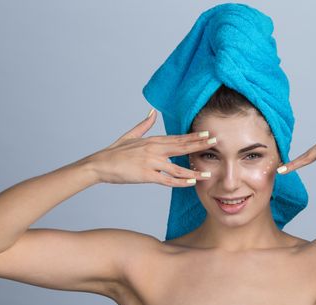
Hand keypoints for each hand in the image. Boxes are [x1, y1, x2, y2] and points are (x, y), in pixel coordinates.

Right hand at [86, 109, 215, 185]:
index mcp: (152, 140)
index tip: (207, 134)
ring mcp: (150, 162)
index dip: (194, 136)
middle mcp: (153, 149)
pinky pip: (166, 180)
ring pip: (177, 167)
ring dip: (193, 171)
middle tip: (216, 142)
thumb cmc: (114, 152)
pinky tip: (190, 183)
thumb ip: (144, 124)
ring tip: (207, 173)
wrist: (99, 164)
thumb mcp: (130, 135)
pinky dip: (179, 182)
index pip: (177, 138)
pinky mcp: (145, 175)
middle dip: (199, 145)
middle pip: (181, 147)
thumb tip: (152, 111)